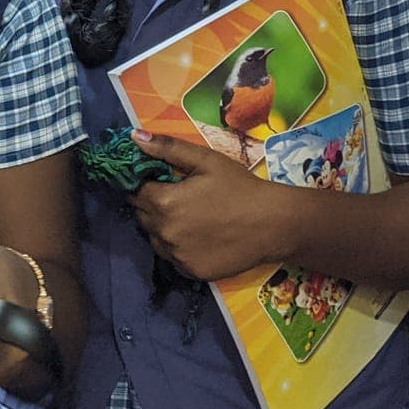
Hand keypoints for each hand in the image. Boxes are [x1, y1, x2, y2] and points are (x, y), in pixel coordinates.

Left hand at [128, 131, 284, 281]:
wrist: (273, 224)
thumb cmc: (240, 187)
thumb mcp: (206, 160)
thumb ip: (168, 148)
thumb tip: (135, 136)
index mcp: (164, 202)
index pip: (136, 192)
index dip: (146, 184)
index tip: (160, 181)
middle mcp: (164, 232)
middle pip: (142, 215)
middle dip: (152, 204)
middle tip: (178, 197)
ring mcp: (177, 256)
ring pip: (154, 238)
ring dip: (162, 227)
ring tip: (188, 217)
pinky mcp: (190, 272)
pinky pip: (172, 257)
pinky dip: (177, 247)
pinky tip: (197, 237)